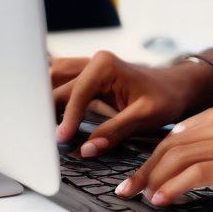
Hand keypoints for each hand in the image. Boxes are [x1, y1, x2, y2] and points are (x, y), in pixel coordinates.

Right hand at [52, 50, 212, 156]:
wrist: (176, 87)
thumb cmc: (165, 97)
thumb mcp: (145, 116)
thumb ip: (115, 131)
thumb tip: (86, 149)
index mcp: (106, 65)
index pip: (77, 93)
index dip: (68, 118)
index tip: (61, 140)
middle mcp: (93, 62)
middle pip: (58, 86)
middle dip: (46, 110)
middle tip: (36, 138)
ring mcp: (88, 69)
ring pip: (54, 83)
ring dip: (44, 104)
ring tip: (36, 131)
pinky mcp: (87, 80)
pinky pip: (61, 88)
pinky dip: (52, 103)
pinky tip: (46, 122)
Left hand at [114, 104, 212, 207]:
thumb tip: (189, 161)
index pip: (177, 134)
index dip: (152, 155)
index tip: (138, 173)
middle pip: (171, 145)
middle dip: (144, 168)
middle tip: (126, 187)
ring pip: (178, 157)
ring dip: (152, 179)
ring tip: (138, 195)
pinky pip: (196, 173)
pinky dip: (173, 187)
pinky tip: (163, 199)